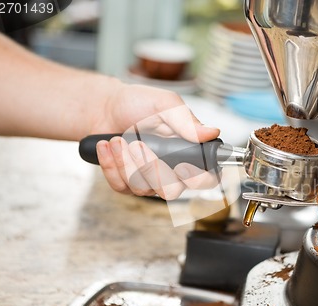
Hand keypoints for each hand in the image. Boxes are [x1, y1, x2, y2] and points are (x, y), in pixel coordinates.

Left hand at [90, 83, 219, 198]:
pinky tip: (107, 147)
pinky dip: (111, 165)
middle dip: (151, 169)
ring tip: (118, 140)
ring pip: (144, 189)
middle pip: (172, 191)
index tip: (181, 167)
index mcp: (189, 152)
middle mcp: (173, 170)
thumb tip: (212, 132)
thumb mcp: (165, 104)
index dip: (199, 179)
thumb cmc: (138, 103)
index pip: (207, 178)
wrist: (106, 107)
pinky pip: (122, 187)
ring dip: (126, 163)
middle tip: (136, 144)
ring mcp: (150, 180)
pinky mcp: (128, 184)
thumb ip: (187, 121)